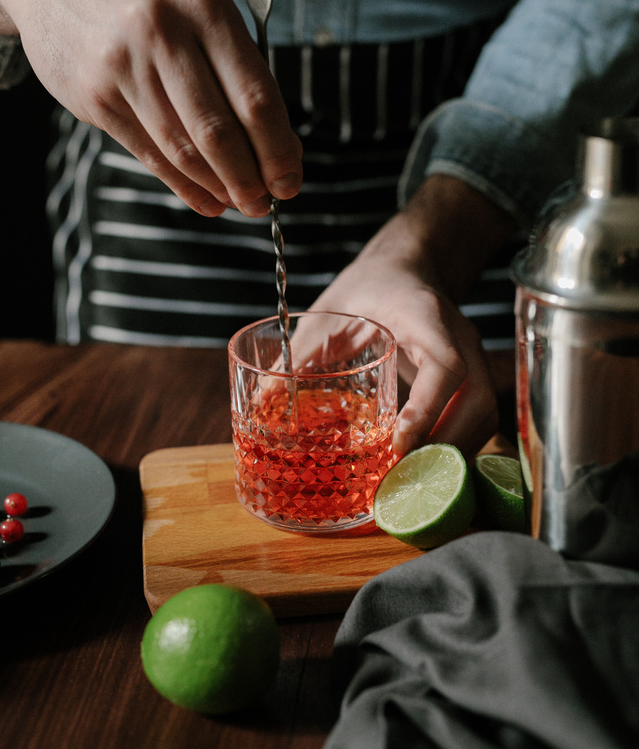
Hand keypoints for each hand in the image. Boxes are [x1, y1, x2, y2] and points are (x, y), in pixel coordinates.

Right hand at [0, 0, 302, 217]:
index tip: (290, 179)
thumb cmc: (147, 1)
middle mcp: (164, 33)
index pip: (256, 96)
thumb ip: (237, 71)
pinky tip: (206, 200)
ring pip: (183, 148)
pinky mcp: (95, 95)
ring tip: (239, 203)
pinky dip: (182, 185)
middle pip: (219, 130)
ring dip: (218, 186)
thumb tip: (278, 148)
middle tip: (265, 204)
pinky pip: (149, 153)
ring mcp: (124, 66)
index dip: (278, 149)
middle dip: (250, 178)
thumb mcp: (198, 10)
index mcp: (205, 7)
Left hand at [308, 176, 515, 459]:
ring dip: (455, 451)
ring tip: (415, 479)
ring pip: (486, 414)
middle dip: (446, 445)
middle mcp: (459, 337)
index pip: (445, 365)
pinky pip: (480, 417)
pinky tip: (426, 462)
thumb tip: (262, 399)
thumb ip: (302, 352)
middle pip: (479, 400)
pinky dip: (458, 445)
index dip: (427, 409)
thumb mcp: (329, 312)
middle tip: (404, 476)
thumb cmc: (366, 288)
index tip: (400, 443)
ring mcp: (473, 357)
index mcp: (425, 315)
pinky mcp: (473, 375)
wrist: (402, 269)